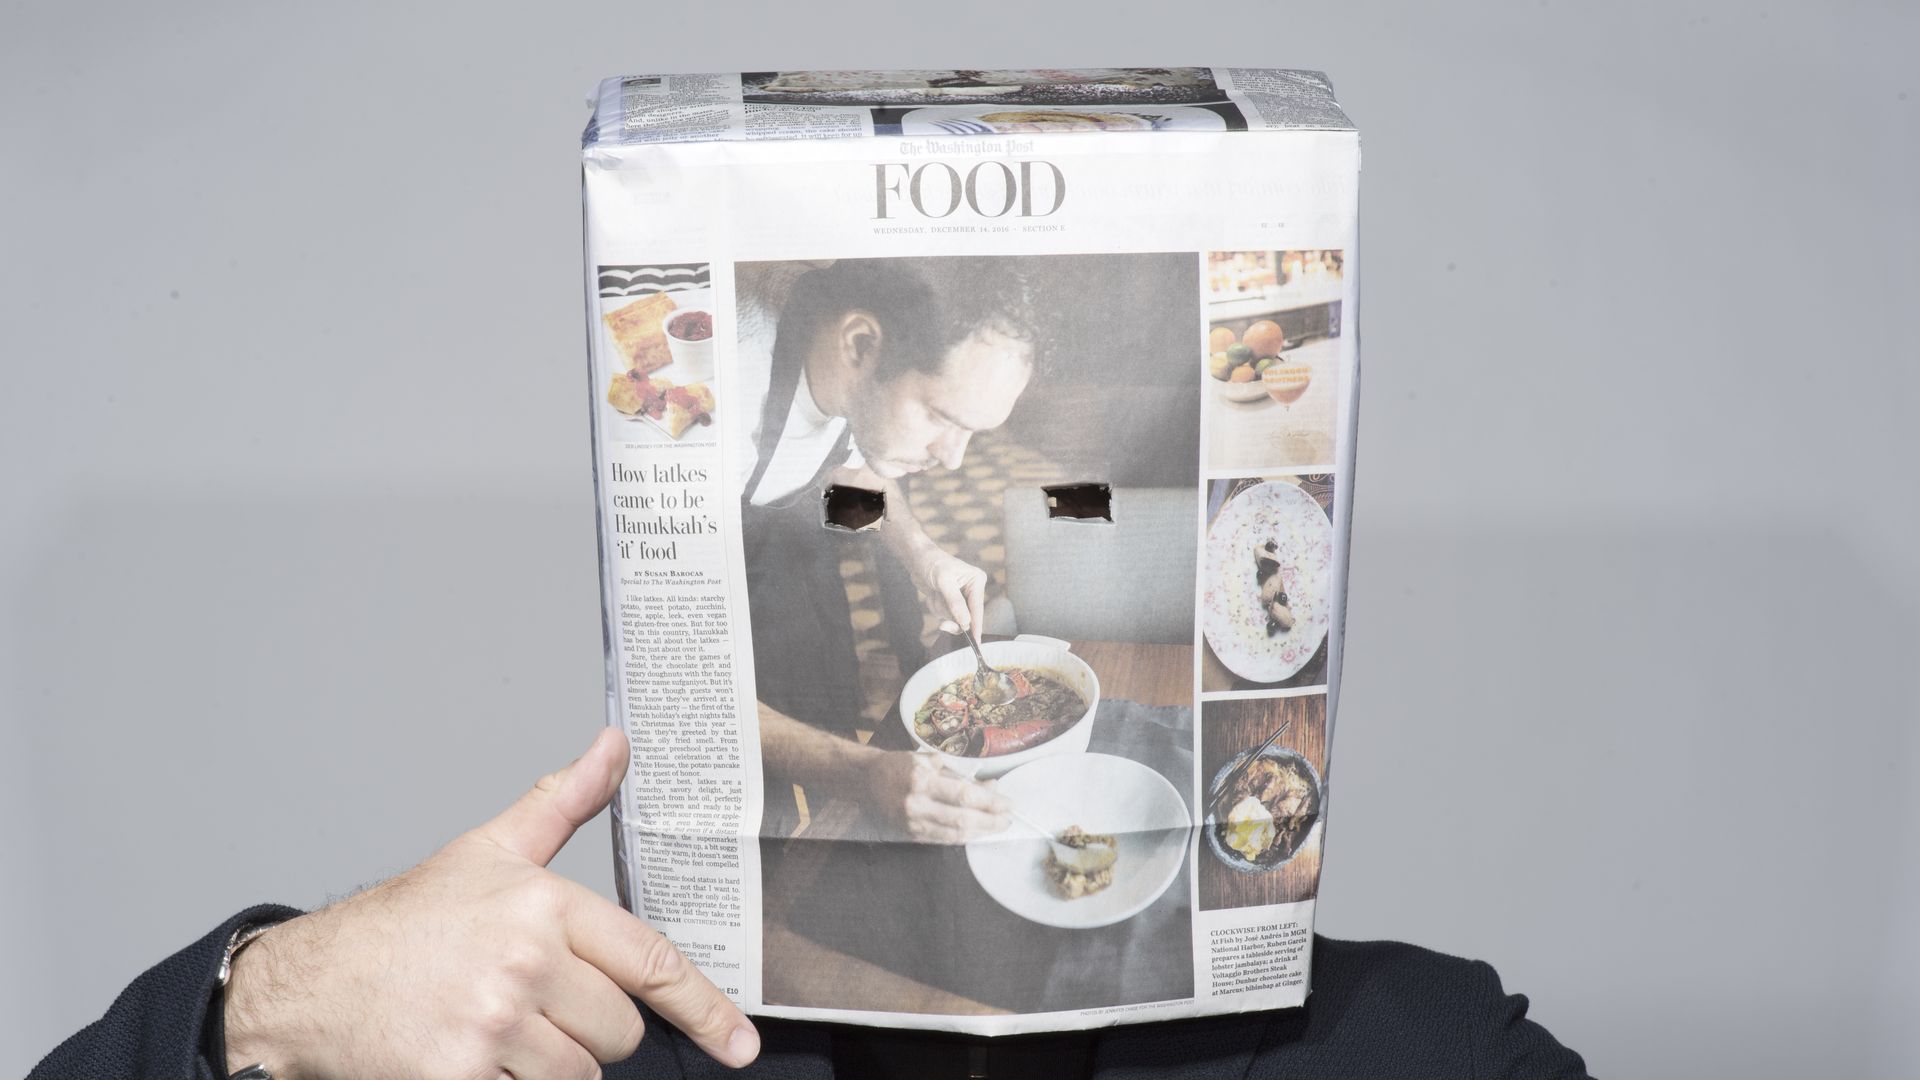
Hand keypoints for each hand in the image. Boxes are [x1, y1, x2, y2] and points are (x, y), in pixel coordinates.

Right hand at [223, 728, 759, 1077]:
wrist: (314, 985)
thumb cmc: (407, 922)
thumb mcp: (490, 850)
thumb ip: (562, 803)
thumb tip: (614, 746)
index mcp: (544, 904)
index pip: (651, 961)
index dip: (705, 1007)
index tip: (738, 1041)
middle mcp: (526, 963)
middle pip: (622, 1030)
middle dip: (594, 1027)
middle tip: (538, 1004)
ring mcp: (495, 1024)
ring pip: (584, 1073)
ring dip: (556, 1064)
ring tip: (504, 1029)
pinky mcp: (464, 1076)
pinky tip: (480, 1057)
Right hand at [863, 752, 1010, 843]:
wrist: (867, 780)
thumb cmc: (900, 766)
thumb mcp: (930, 762)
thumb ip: (959, 776)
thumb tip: (990, 787)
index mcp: (922, 780)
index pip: (964, 795)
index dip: (990, 802)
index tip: (1008, 803)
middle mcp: (916, 804)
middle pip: (962, 818)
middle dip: (990, 821)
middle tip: (1008, 819)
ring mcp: (912, 822)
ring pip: (954, 833)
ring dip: (980, 832)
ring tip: (997, 826)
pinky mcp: (910, 834)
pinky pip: (943, 839)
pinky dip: (963, 837)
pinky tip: (976, 832)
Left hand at [906, 544, 987, 638]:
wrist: (917, 559)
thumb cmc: (931, 563)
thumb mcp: (943, 581)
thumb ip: (955, 602)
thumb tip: (966, 622)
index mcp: (976, 581)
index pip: (977, 608)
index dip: (976, 626)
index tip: (976, 642)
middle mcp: (972, 590)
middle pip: (966, 617)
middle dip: (951, 616)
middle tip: (943, 623)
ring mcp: (961, 598)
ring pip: (954, 617)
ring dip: (941, 609)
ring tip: (935, 594)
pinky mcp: (951, 602)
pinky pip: (945, 615)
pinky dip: (936, 607)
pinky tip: (933, 595)